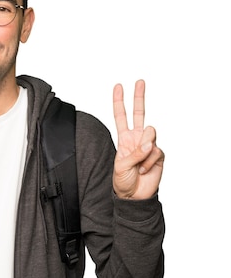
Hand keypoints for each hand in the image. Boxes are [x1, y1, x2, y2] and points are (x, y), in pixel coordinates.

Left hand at [112, 80, 163, 199]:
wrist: (134, 196)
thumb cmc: (123, 181)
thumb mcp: (121, 166)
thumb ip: (134, 152)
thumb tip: (149, 143)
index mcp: (124, 138)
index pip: (121, 117)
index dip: (119, 102)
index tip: (118, 86)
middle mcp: (137, 138)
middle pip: (139, 113)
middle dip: (139, 97)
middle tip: (139, 81)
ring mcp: (149, 145)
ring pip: (150, 133)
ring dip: (143, 148)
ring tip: (139, 163)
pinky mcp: (159, 154)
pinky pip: (156, 150)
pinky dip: (149, 161)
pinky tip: (145, 170)